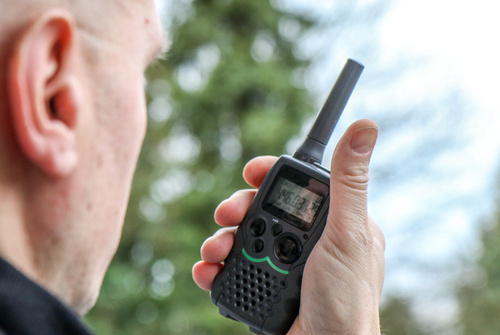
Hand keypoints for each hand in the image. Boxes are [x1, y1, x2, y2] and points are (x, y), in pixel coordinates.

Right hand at [193, 119, 384, 333]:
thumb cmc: (347, 299)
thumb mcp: (348, 234)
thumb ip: (349, 182)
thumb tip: (366, 127)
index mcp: (330, 222)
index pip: (295, 186)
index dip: (270, 175)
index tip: (250, 171)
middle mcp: (305, 241)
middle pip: (261, 210)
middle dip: (237, 208)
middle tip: (226, 214)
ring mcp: (283, 265)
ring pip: (242, 238)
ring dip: (220, 239)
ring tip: (214, 250)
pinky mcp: (264, 287)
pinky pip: (233, 269)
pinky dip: (215, 267)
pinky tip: (207, 270)